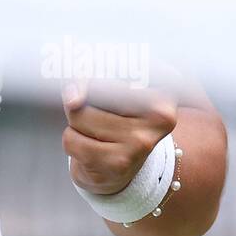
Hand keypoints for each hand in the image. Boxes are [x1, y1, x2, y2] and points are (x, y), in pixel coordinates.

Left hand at [62, 74, 179, 195]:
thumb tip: (72, 97)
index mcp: (163, 90)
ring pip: (78, 114)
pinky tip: (90, 148)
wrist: (119, 171)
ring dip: (75, 122)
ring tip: (95, 131)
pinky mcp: (117, 163)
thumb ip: (93, 78)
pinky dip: (72, 142)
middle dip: (83, 97)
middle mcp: (159, 116)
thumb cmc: (115, 121)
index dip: (95, 65)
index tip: (87, 63)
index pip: (120, 64)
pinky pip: (72, 140)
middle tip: (98, 110)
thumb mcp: (113, 91)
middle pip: (95, 87)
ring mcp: (140, 141)